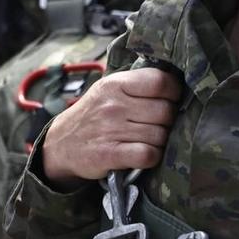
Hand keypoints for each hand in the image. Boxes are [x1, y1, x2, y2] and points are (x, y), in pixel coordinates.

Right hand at [38, 66, 178, 185]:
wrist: (61, 143)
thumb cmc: (94, 114)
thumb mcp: (108, 89)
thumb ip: (137, 83)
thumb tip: (176, 83)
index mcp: (115, 84)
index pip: (160, 82)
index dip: (173, 92)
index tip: (170, 100)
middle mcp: (113, 105)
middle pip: (165, 112)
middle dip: (168, 121)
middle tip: (157, 124)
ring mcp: (111, 130)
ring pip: (160, 135)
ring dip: (160, 141)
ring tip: (147, 139)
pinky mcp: (110, 154)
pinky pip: (148, 155)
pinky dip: (151, 156)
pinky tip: (143, 153)